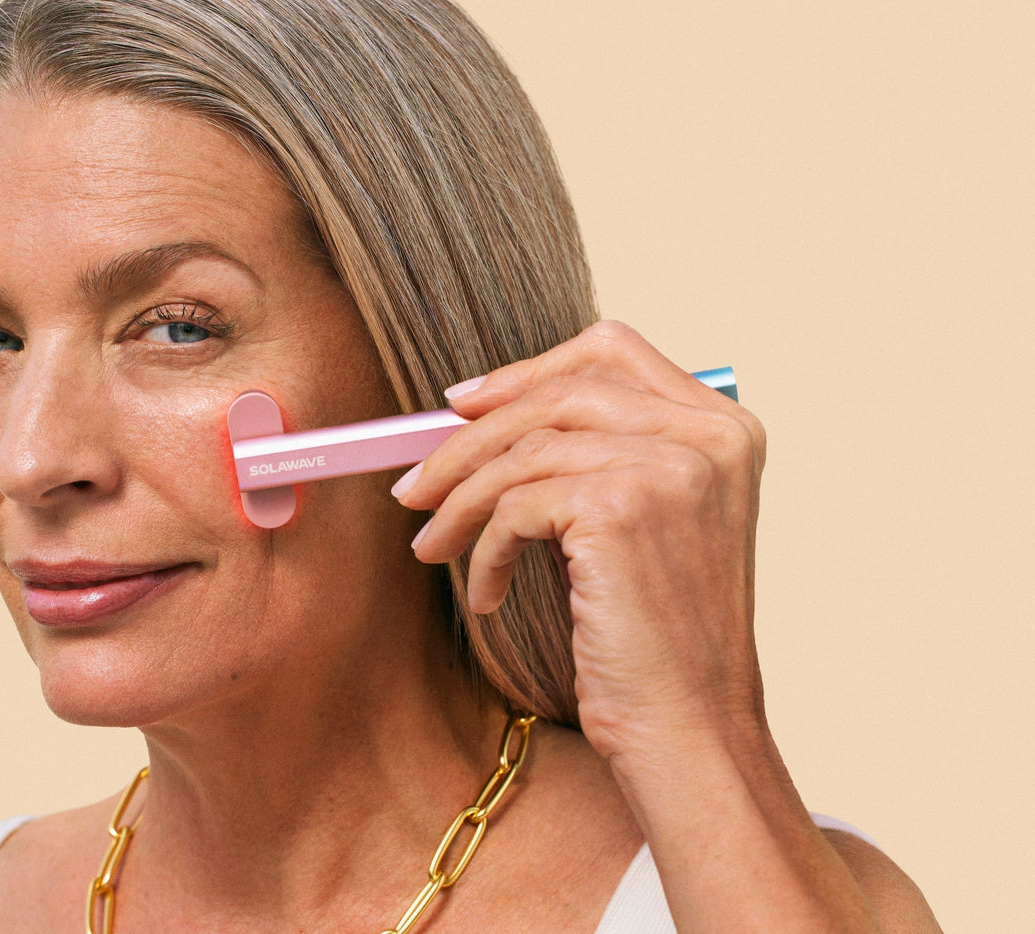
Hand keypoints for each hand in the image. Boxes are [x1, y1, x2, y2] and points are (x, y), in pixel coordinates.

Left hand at [394, 320, 767, 765]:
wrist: (688, 731)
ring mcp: (671, 466)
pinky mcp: (622, 507)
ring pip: (524, 448)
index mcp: (725, 428)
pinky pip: (515, 504)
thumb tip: (475, 410)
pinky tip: (484, 594)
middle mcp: (709, 434)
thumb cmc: (658, 641)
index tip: (462, 405)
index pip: (610, 350)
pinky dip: (483, 549)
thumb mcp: (647, 526)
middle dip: (470, 438)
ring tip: (432, 547)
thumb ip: (596, 456)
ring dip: (460, 501)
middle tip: (416, 488)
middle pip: (556, 392)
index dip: (527, 371)